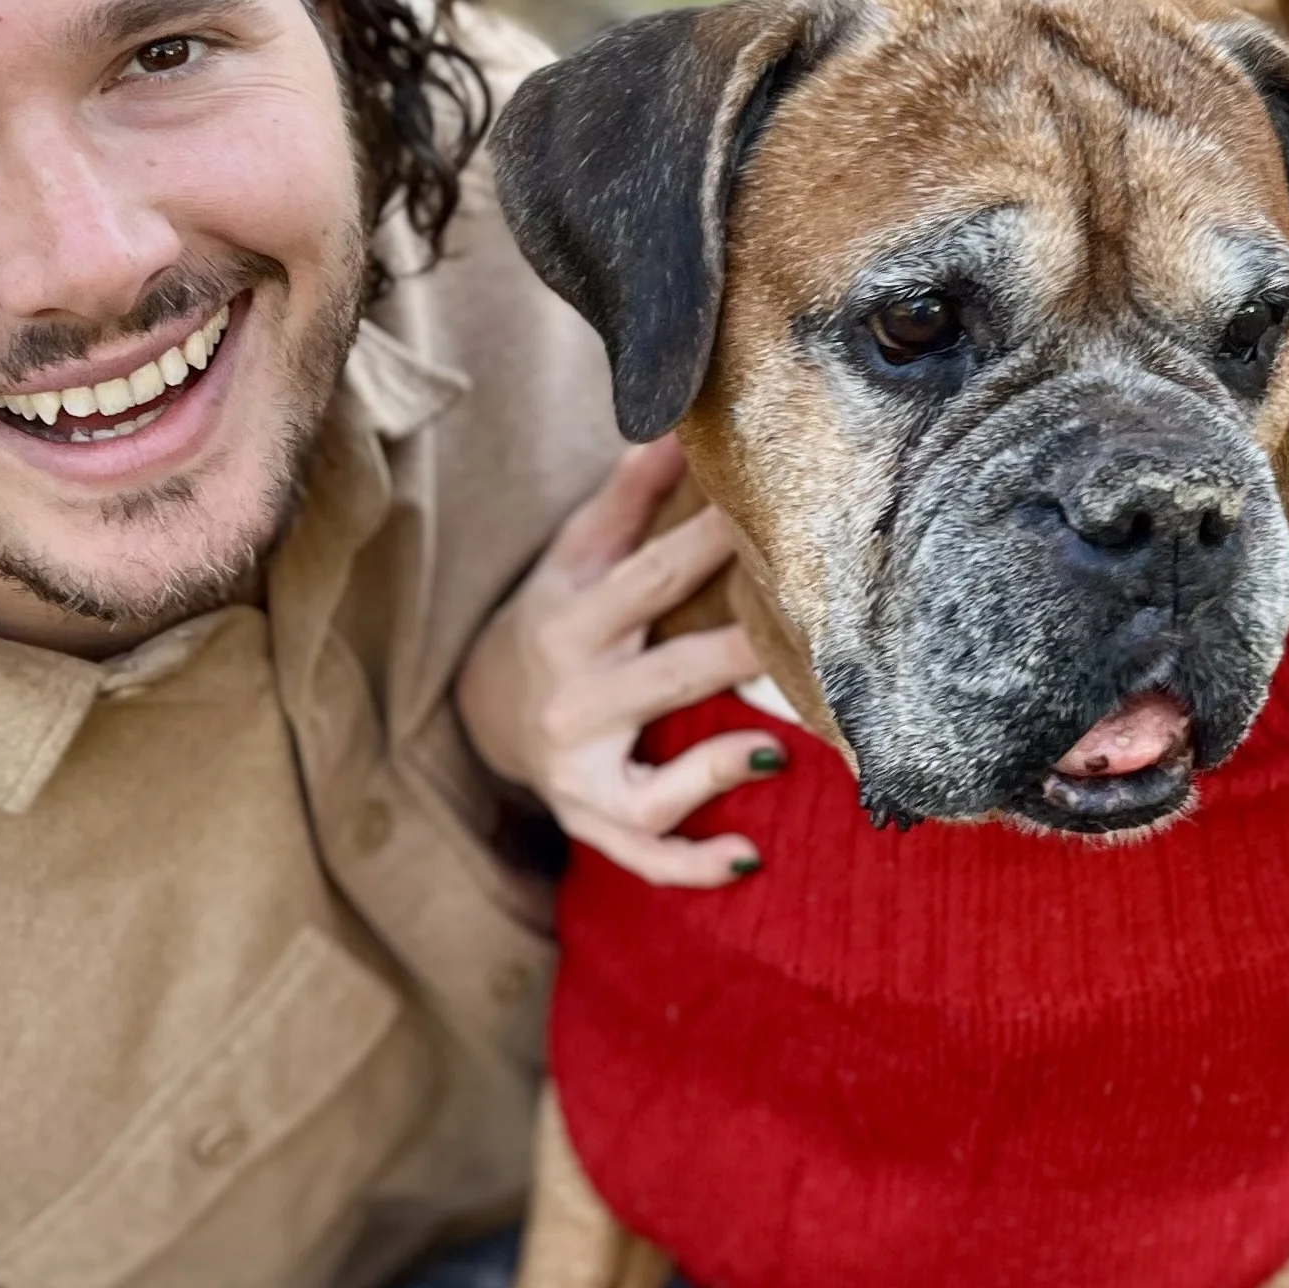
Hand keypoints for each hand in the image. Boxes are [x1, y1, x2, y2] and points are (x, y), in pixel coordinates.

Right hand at [458, 435, 781, 886]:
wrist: (479, 715)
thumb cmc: (551, 621)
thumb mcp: (573, 559)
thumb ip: (626, 499)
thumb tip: (675, 423)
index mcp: (574, 622)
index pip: (652, 579)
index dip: (712, 547)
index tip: (773, 522)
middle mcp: (575, 701)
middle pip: (667, 678)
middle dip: (735, 658)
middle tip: (809, 637)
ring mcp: (580, 772)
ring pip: (649, 787)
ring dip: (712, 772)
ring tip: (775, 752)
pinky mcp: (594, 822)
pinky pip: (644, 855)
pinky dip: (693, 864)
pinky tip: (750, 856)